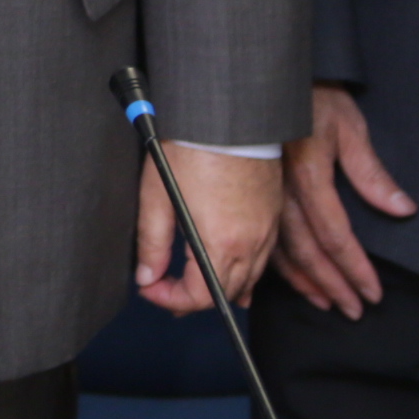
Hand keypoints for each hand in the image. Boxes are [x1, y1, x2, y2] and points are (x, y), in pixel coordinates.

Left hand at [137, 140, 286, 313]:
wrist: (229, 118)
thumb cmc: (191, 150)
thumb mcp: (158, 196)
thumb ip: (152, 242)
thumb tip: (146, 276)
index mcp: (221, 244)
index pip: (200, 297)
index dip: (170, 300)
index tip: (149, 288)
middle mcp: (251, 245)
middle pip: (225, 294)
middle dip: (192, 299)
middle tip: (163, 289)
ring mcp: (267, 232)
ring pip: (247, 281)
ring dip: (218, 287)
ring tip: (189, 284)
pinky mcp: (272, 217)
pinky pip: (261, 261)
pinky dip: (242, 272)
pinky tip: (226, 269)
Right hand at [276, 82, 411, 315]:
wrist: (264, 77)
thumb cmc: (313, 96)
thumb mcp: (348, 126)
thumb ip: (371, 171)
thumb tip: (401, 209)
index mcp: (308, 175)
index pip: (335, 234)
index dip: (355, 267)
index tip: (372, 292)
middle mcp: (281, 190)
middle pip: (306, 249)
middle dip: (331, 284)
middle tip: (353, 310)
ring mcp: (262, 192)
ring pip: (279, 247)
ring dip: (303, 280)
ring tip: (324, 303)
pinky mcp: (252, 190)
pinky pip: (259, 234)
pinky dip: (269, 263)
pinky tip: (274, 283)